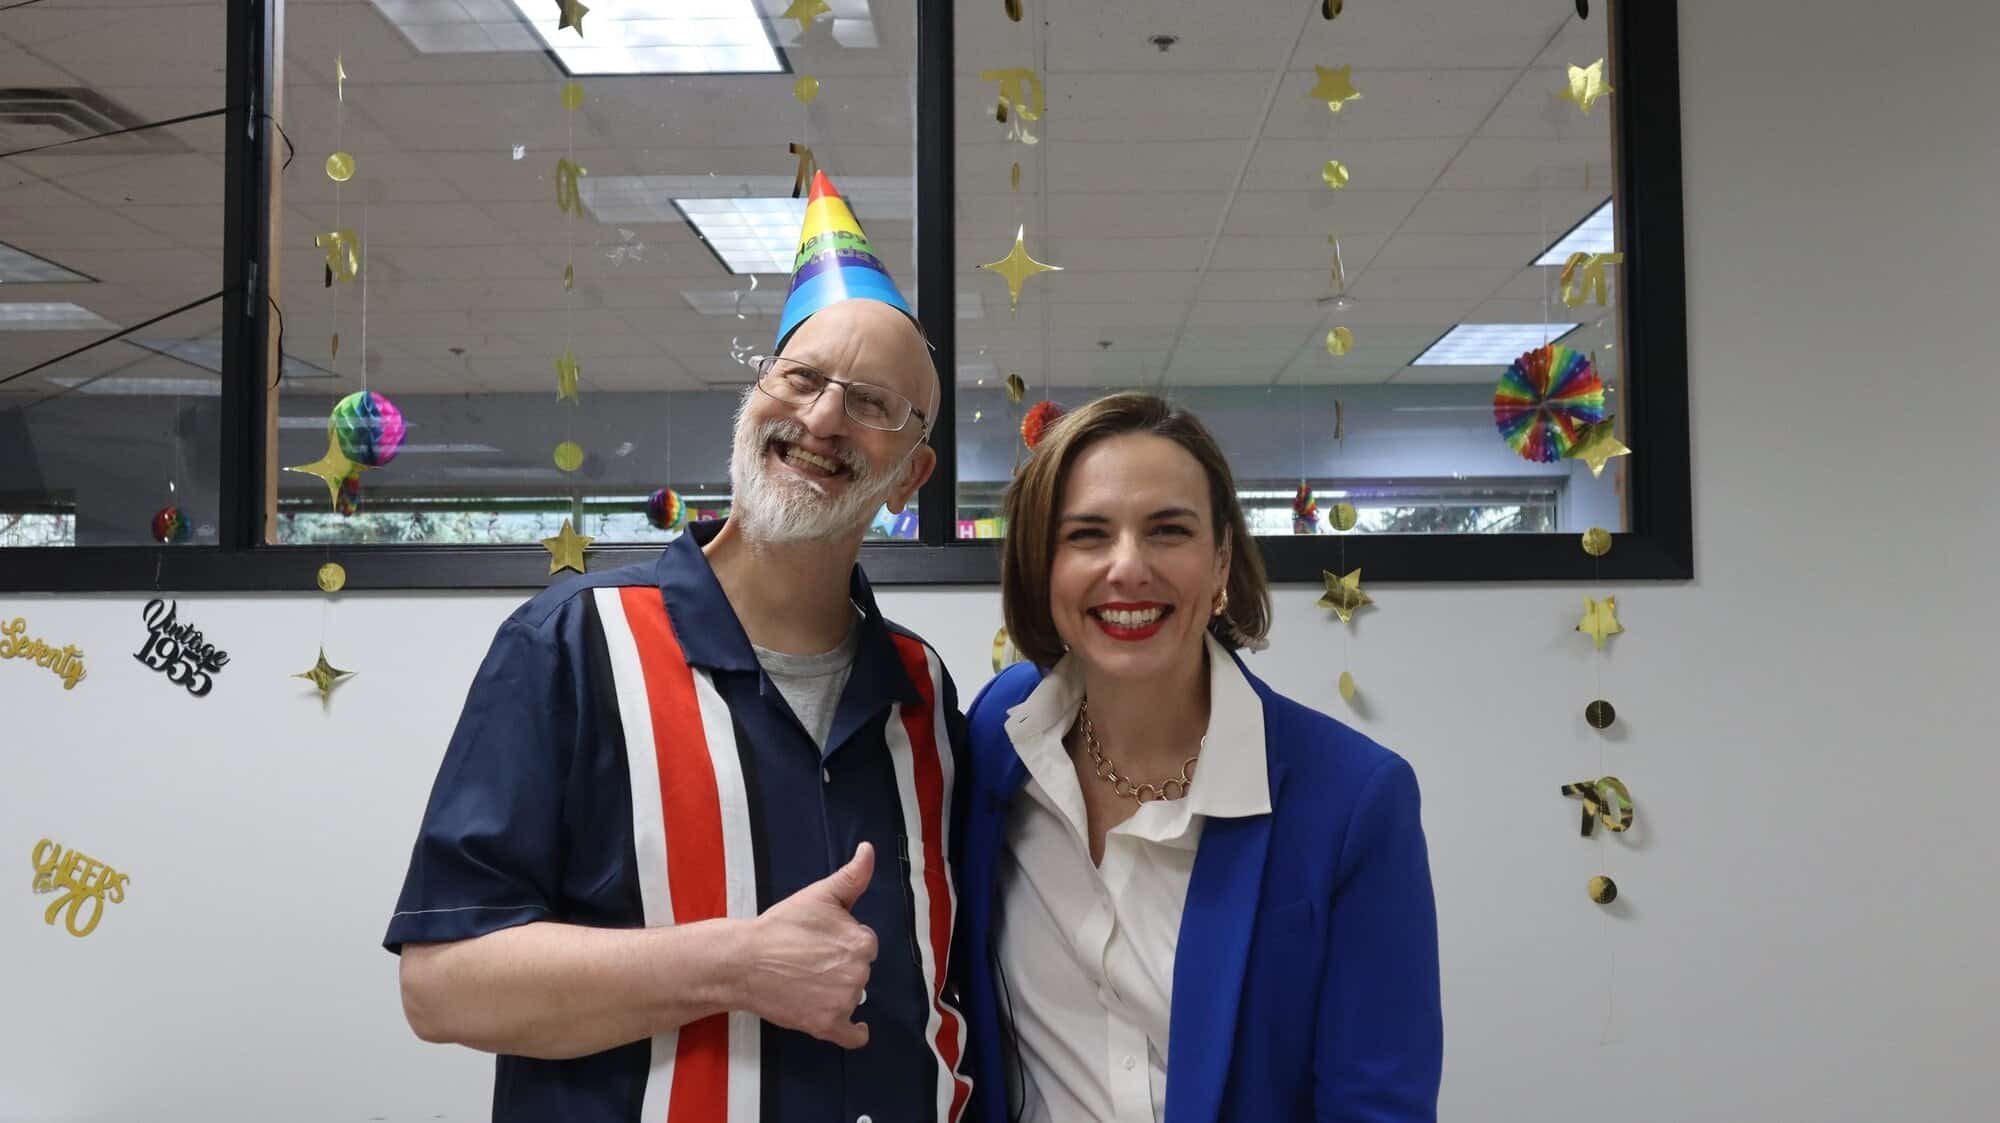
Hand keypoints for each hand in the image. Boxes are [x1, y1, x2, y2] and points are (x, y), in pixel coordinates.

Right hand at [740, 842, 878, 1048]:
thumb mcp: (819, 894)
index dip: (843, 941)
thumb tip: (869, 849)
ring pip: (852, 997)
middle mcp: (858, 974)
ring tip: (806, 980)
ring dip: (837, 991)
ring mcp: (843, 1002)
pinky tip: (857, 1027)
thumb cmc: (781, 925)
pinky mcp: (826, 1025)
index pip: (864, 944)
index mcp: (861, 941)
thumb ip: (852, 875)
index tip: (820, 940)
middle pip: (859, 970)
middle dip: (839, 965)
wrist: (743, 960)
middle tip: (809, 959)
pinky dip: (856, 1032)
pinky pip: (854, 1036)